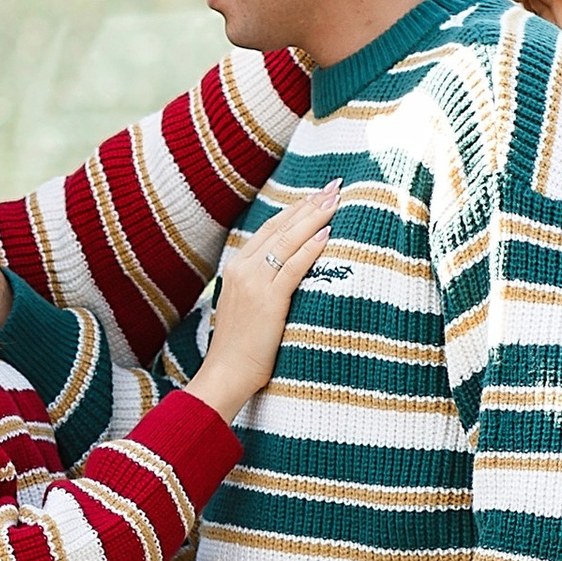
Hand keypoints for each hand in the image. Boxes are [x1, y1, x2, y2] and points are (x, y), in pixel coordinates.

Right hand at [187, 179, 341, 420]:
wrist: (225, 374)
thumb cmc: (240, 349)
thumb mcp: (247, 308)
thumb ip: (263, 286)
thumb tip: (289, 274)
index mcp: (236, 268)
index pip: (270, 228)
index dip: (295, 209)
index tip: (316, 194)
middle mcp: (243, 269)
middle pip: (281, 227)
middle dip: (309, 204)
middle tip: (334, 186)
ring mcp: (254, 283)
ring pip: (288, 240)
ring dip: (314, 217)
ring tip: (336, 200)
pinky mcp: (268, 300)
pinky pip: (293, 266)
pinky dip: (311, 247)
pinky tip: (328, 233)